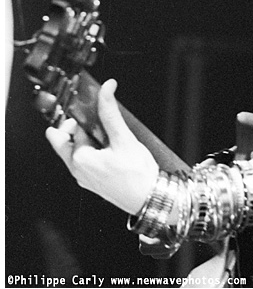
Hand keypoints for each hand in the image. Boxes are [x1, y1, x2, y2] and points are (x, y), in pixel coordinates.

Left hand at [46, 79, 158, 214]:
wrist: (150, 198)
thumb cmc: (137, 175)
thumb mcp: (123, 138)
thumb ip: (110, 112)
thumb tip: (105, 89)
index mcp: (79, 160)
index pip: (70, 128)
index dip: (81, 114)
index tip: (93, 107)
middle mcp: (77, 170)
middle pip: (65, 141)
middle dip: (78, 126)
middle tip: (98, 120)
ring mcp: (84, 178)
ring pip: (76, 150)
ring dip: (88, 138)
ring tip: (109, 135)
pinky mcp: (93, 181)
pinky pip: (85, 161)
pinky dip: (93, 149)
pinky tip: (111, 148)